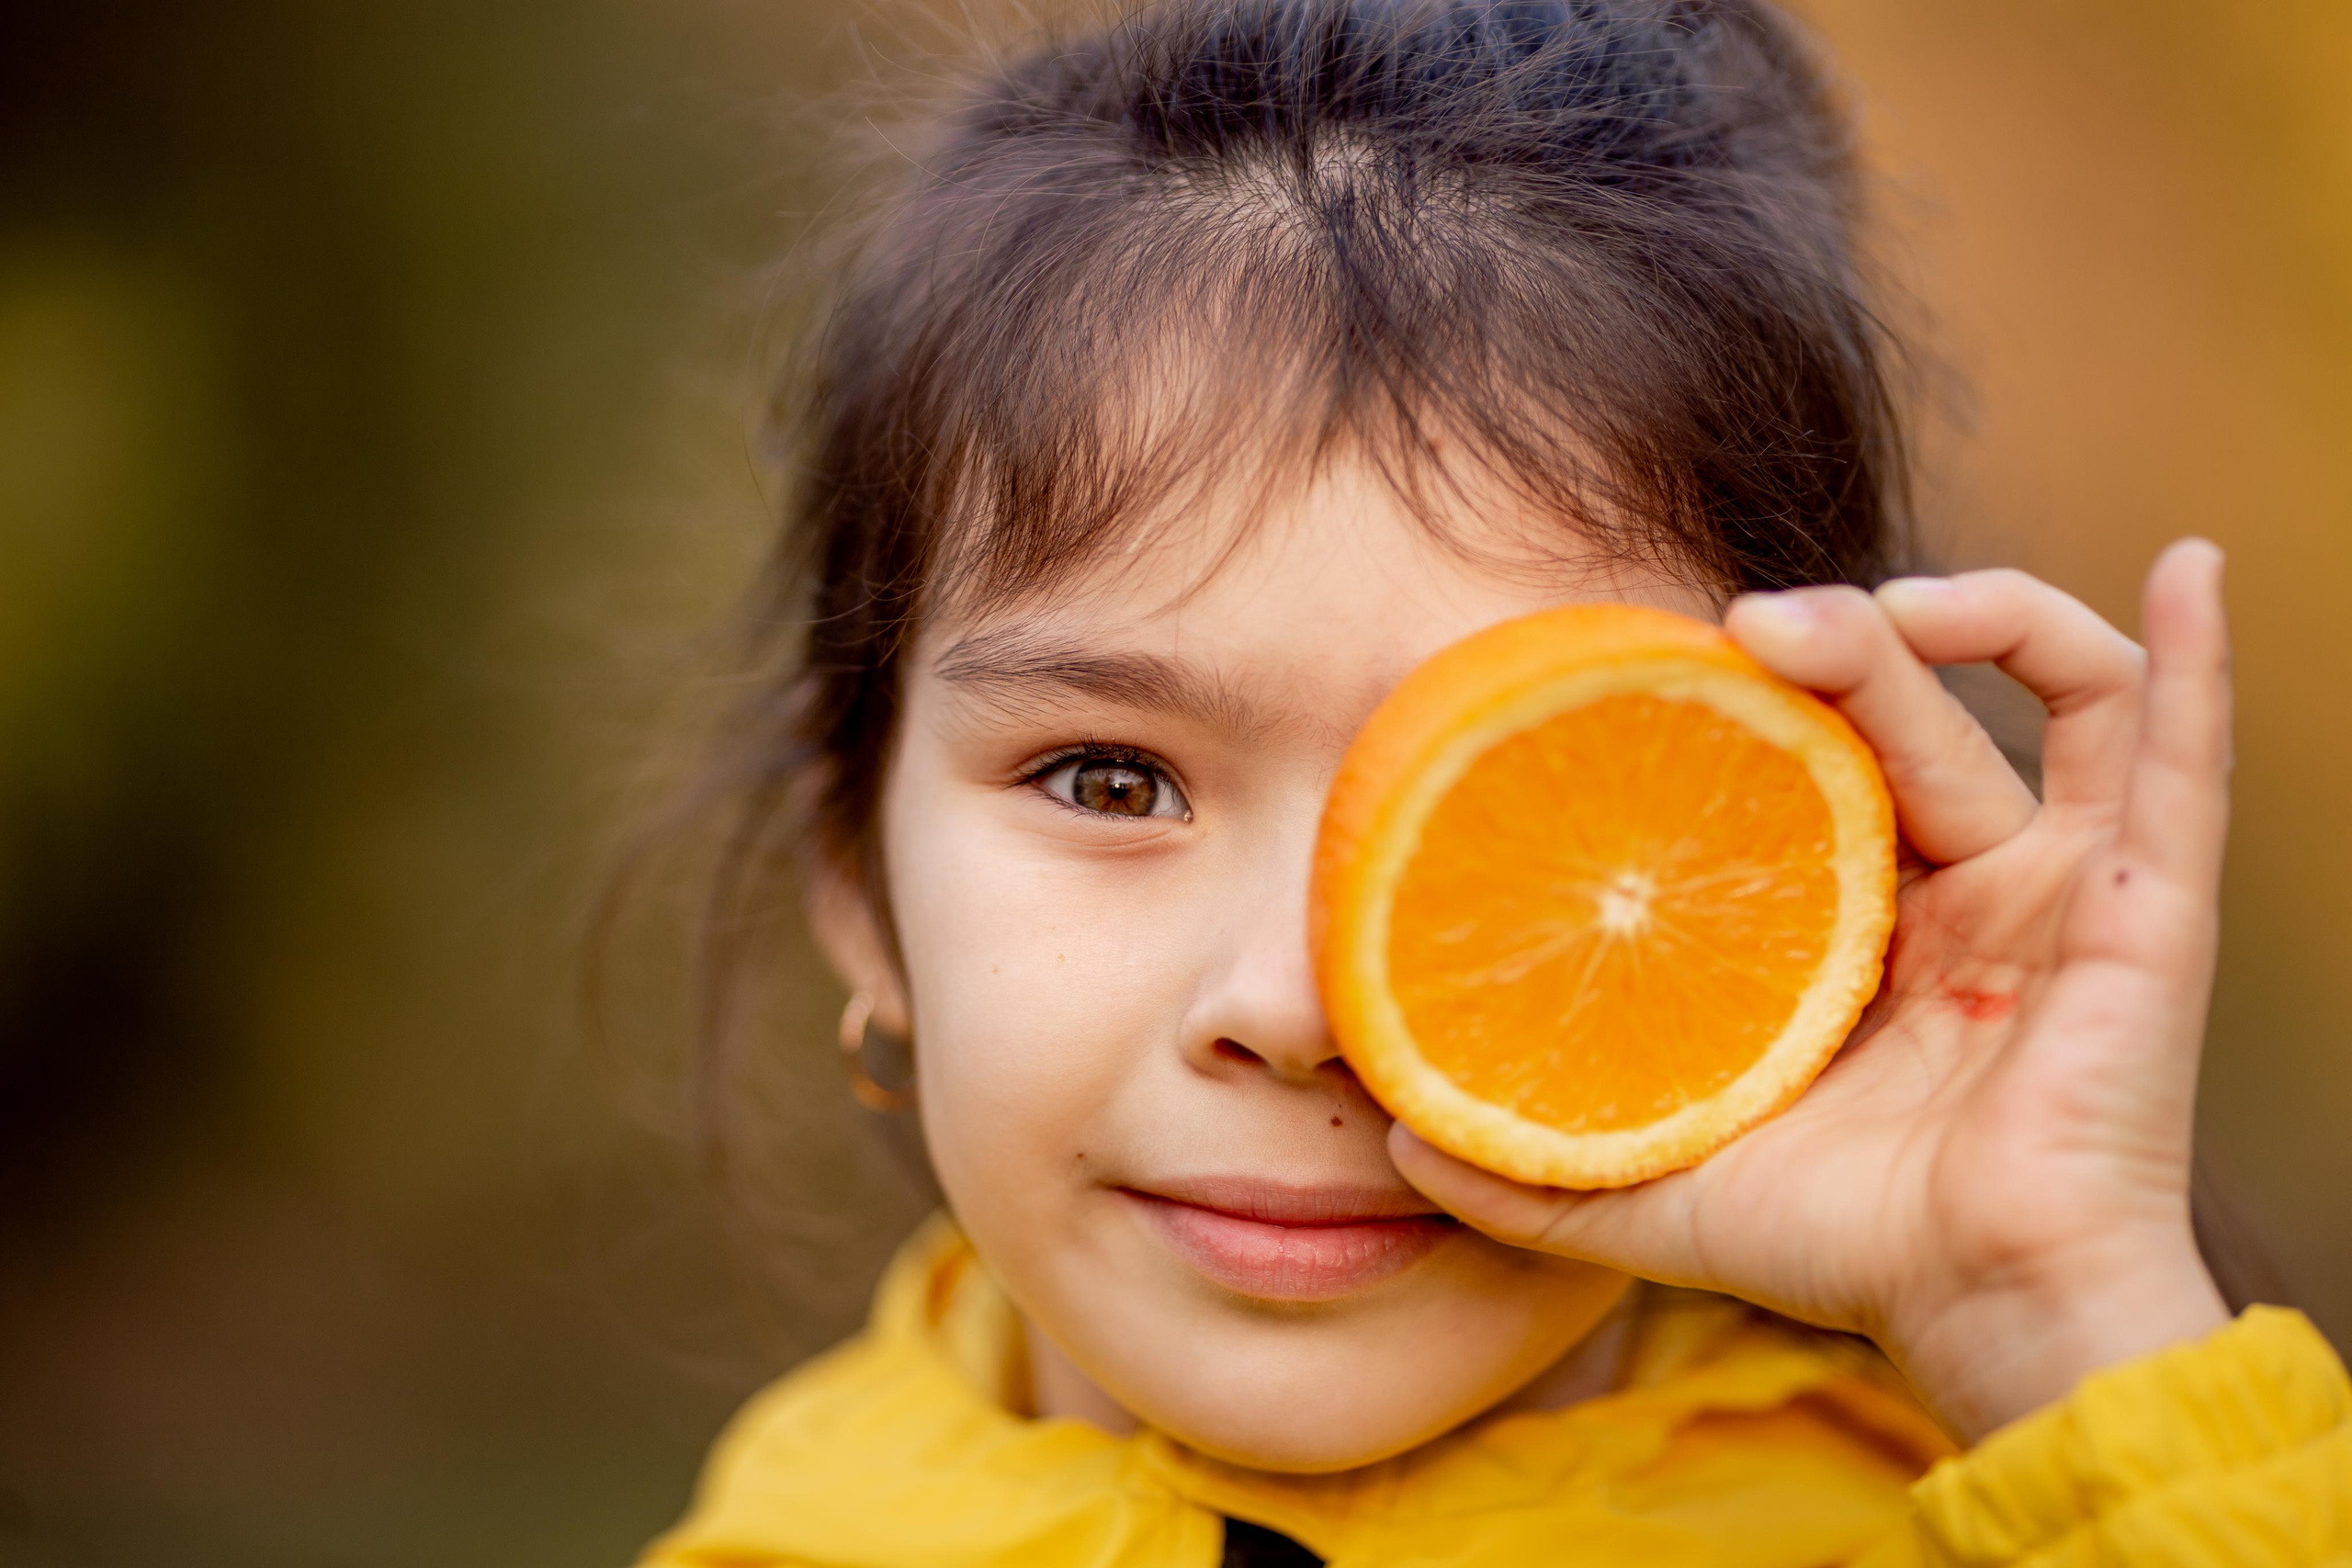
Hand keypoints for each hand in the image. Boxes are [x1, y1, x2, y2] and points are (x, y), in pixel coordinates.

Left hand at [1392, 542, 2234, 1439]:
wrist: (1975, 1313)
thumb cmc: (1840, 1246)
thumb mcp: (1656, 1188)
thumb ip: (1529, 1169)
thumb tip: (1391, 1146)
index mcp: (1860, 923)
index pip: (1813, 764)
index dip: (1751, 698)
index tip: (1669, 656)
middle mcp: (1969, 883)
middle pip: (1910, 715)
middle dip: (1834, 644)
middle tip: (1743, 625)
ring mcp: (2066, 883)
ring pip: (2040, 696)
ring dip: (1969, 617)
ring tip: (1877, 606)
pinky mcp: (2151, 902)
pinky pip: (2183, 752)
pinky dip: (2196, 652)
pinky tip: (2191, 565)